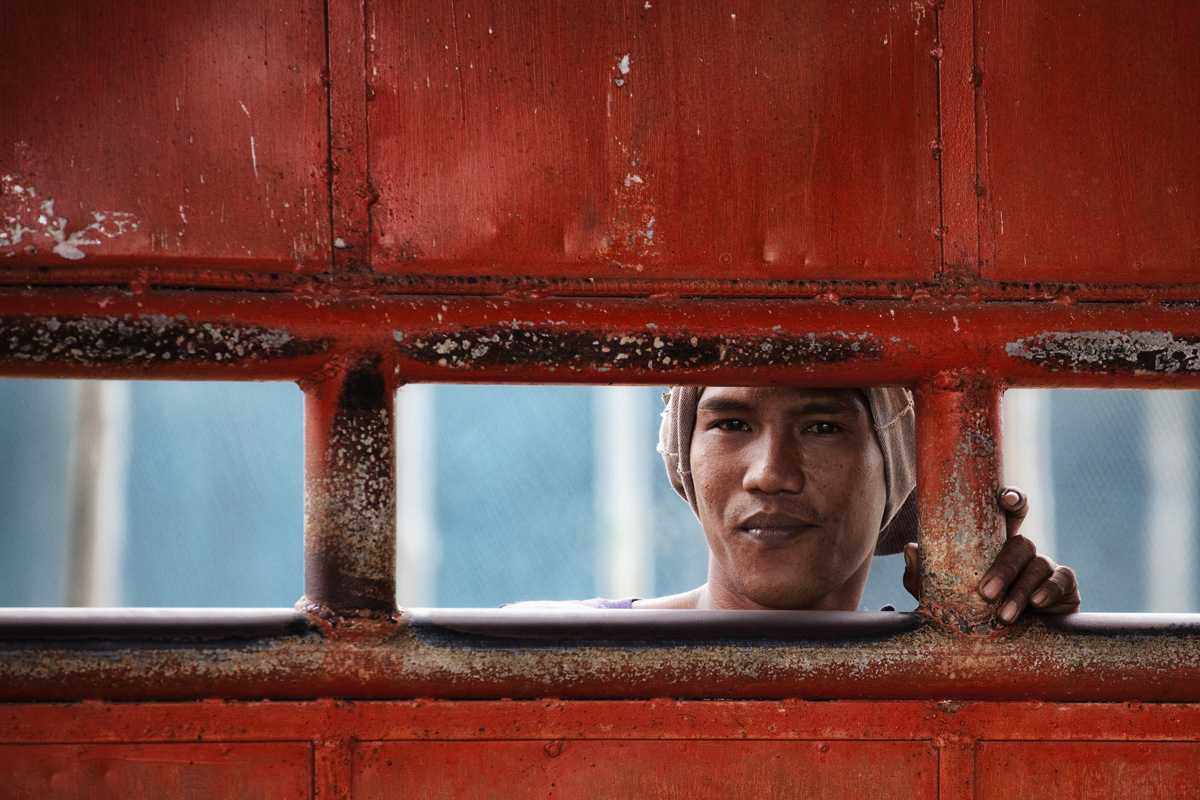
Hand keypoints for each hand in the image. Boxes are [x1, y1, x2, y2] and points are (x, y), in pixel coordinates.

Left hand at [902, 487, 1080, 624]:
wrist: (1007, 647)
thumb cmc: (973, 613)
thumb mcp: (943, 596)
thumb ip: (923, 575)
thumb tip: (910, 548)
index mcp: (994, 545)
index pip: (1005, 514)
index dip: (1011, 499)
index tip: (1004, 499)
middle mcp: (1021, 551)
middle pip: (1020, 543)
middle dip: (1004, 566)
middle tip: (985, 592)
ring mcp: (1045, 566)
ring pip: (1037, 565)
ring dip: (1019, 591)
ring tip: (1004, 616)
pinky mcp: (1065, 585)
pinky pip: (1062, 579)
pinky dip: (1049, 590)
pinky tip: (1037, 603)